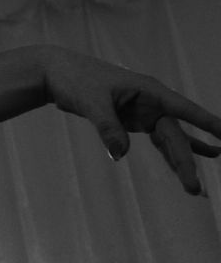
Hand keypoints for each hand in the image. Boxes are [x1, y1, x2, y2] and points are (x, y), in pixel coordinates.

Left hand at [44, 48, 220, 193]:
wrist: (56, 73)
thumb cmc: (75, 80)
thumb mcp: (90, 102)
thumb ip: (107, 127)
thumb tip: (120, 154)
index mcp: (149, 91)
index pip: (185, 110)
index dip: (207, 124)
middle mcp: (152, 102)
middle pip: (175, 135)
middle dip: (186, 161)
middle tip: (193, 188)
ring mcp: (143, 112)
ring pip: (168, 140)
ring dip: (181, 160)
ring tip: (196, 186)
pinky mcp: (132, 120)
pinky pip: (156, 139)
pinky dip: (169, 152)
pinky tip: (186, 163)